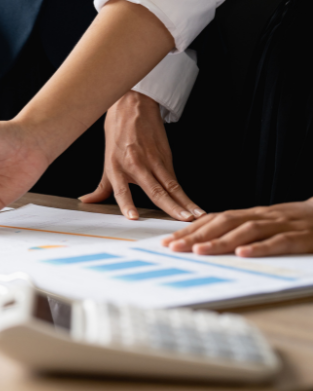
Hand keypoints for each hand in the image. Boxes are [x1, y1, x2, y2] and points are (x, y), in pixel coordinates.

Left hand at [79, 91, 201, 221]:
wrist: (132, 105)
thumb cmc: (118, 132)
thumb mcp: (106, 160)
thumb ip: (101, 186)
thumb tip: (87, 201)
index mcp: (116, 168)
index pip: (121, 190)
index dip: (127, 204)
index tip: (134, 217)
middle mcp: (135, 165)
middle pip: (155, 190)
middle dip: (170, 207)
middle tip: (182, 221)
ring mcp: (153, 160)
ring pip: (171, 185)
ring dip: (184, 202)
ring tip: (194, 216)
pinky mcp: (166, 156)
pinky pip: (175, 178)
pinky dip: (184, 193)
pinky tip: (192, 205)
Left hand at [162, 199, 312, 256]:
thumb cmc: (294, 224)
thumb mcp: (264, 225)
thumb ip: (238, 231)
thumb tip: (204, 242)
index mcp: (250, 215)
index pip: (213, 220)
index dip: (190, 230)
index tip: (167, 241)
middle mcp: (261, 216)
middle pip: (223, 223)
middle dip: (196, 235)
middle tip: (173, 247)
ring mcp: (280, 225)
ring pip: (246, 231)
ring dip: (220, 241)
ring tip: (199, 251)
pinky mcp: (299, 237)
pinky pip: (277, 241)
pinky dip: (259, 247)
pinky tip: (243, 254)